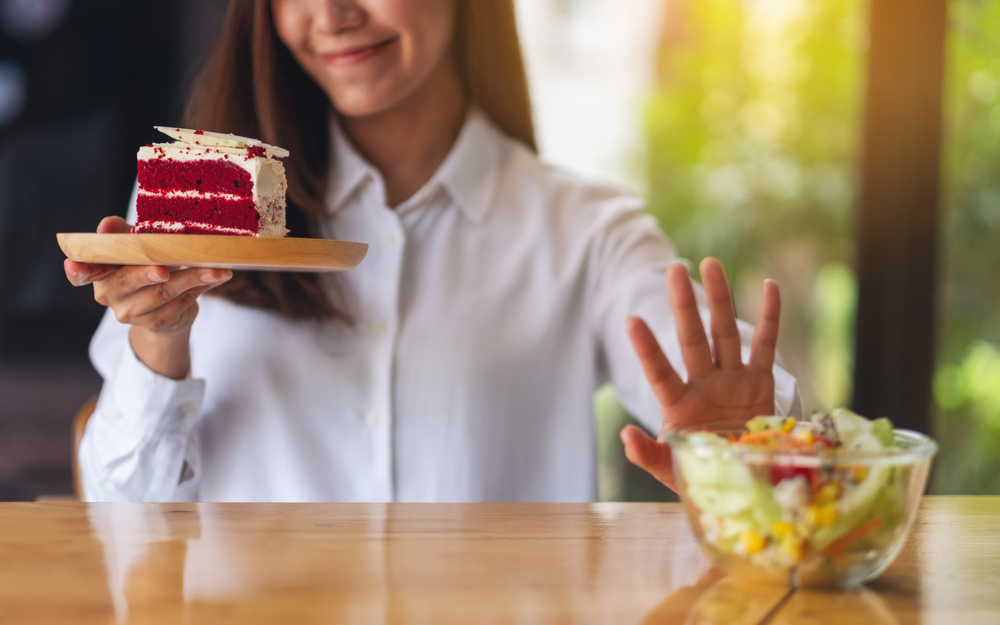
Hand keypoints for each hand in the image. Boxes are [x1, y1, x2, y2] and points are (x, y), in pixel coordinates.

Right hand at [64, 216, 231, 378]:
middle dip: (147, 272)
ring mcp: (132, 313)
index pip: (83, 273)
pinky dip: (201, 287)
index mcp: (100, 272)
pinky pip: (182, 302)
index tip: (73, 264)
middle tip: (164, 268)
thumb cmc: (147, 267)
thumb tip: (108, 224)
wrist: (168, 308)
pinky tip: (217, 276)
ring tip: (215, 269)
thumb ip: (125, 235)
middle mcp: (109, 295)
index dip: (78, 270)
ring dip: (192, 278)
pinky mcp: (156, 322)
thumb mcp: (136, 247)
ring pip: (162, 292)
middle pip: (128, 280)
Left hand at [620, 257, 779, 489]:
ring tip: (711, 264)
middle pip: (692, 339)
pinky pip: (767, 345)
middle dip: (684, 306)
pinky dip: (770, 317)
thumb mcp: (672, 471)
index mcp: (681, 407)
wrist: (744, 483)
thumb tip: (625, 435)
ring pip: (724, 333)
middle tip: (673, 270)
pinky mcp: (761, 383)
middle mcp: (705, 385)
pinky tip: (768, 285)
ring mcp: (732, 380)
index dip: (648, 348)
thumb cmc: (702, 475)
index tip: (631, 319)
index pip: (660, 372)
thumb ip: (649, 455)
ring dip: (719, 300)